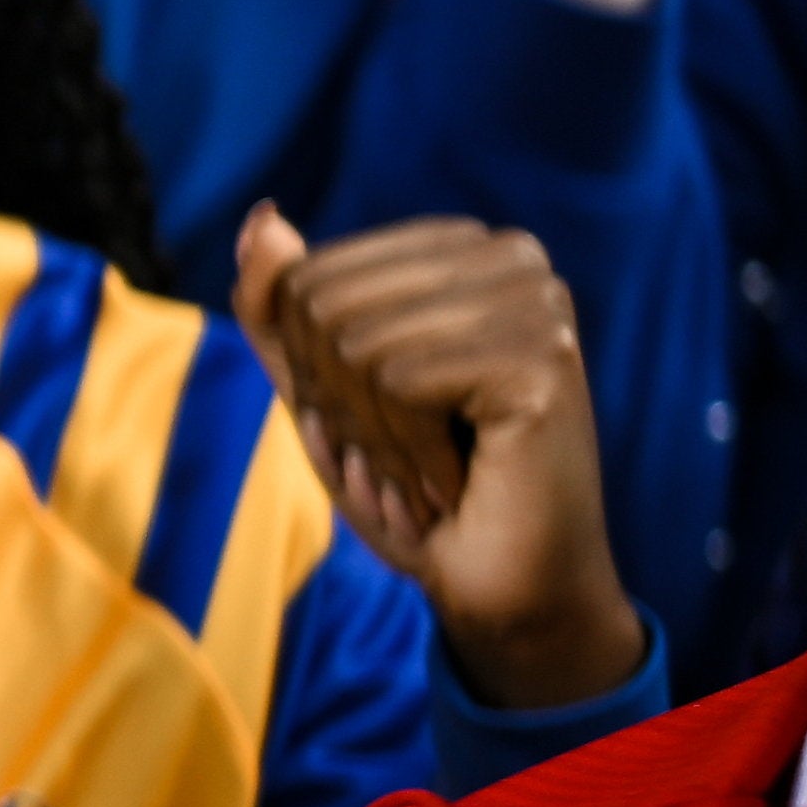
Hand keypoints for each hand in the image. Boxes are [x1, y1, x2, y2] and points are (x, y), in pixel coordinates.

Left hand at [233, 209, 641, 710]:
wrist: (502, 589)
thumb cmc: (416, 490)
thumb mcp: (322, 392)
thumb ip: (281, 309)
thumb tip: (262, 218)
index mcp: (466, 251)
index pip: (308, 277)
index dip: (311, 370)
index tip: (379, 422)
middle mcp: (514, 258)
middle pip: (323, 303)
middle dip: (335, 402)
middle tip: (401, 456)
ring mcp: (539, 303)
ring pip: (354, 343)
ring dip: (371, 435)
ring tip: (427, 472)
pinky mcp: (544, 358)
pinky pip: (398, 382)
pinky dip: (404, 453)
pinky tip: (456, 483)